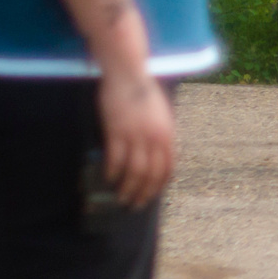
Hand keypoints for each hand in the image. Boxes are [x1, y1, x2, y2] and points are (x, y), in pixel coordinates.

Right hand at [99, 67, 177, 207]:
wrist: (129, 74)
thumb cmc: (144, 94)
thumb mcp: (161, 116)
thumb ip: (161, 136)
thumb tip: (157, 156)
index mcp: (168, 134)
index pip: (168, 168)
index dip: (160, 185)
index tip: (153, 194)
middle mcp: (155, 138)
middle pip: (151, 174)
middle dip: (144, 192)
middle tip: (135, 204)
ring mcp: (136, 135)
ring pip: (134, 171)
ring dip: (128, 188)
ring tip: (122, 198)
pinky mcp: (117, 131)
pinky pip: (116, 159)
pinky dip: (112, 173)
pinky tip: (109, 179)